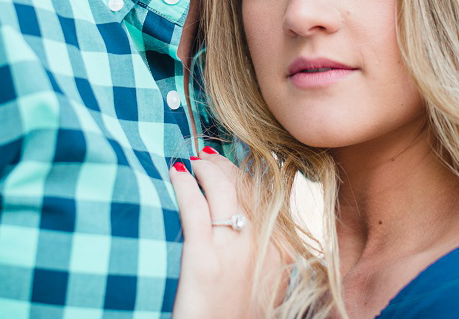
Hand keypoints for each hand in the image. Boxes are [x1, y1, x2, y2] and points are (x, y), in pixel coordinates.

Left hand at [170, 148, 260, 318]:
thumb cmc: (242, 316)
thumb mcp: (269, 280)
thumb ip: (268, 248)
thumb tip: (253, 219)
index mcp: (283, 248)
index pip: (267, 192)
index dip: (246, 172)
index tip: (231, 162)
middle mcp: (264, 242)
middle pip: (245, 185)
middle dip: (225, 165)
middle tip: (207, 156)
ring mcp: (234, 249)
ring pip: (221, 188)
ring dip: (205, 168)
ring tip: (192, 162)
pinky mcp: (203, 259)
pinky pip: (193, 206)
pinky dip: (184, 184)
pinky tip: (175, 174)